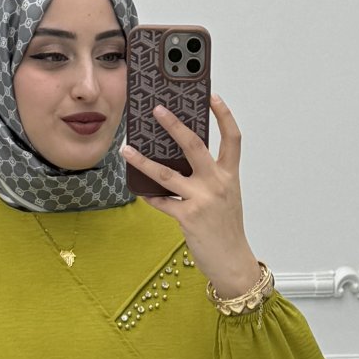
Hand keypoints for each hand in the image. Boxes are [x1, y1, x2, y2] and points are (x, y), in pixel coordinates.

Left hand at [121, 93, 262, 299]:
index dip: (223, 114)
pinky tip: (139, 190)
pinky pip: (162, 202)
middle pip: (194, 145)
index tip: (212, 96)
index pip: (232, 138)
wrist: (232, 262)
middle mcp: (217, 183)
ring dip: (143, 160)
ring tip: (127, 149)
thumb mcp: (225, 197)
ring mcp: (201, 200)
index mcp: (229, 175)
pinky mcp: (187, 218)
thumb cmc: (227, 229)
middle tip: (157, 109)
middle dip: (174, 124)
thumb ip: (209, 178)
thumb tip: (180, 161)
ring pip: (166, 173)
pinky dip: (149, 196)